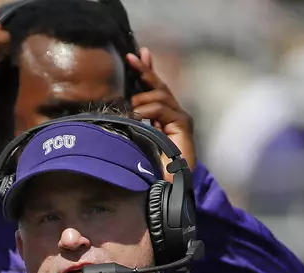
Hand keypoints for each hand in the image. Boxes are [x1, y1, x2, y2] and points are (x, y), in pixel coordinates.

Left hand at [127, 47, 195, 171]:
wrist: (167, 185)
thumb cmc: (149, 167)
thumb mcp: (136, 138)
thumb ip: (132, 122)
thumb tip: (119, 109)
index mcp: (163, 116)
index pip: (154, 89)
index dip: (146, 71)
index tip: (135, 56)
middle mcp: (174, 114)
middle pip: (159, 86)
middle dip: (145, 71)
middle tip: (132, 57)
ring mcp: (180, 118)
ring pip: (160, 96)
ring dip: (142, 99)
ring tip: (131, 108)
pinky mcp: (183, 125)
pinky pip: (163, 109)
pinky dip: (148, 110)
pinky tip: (138, 115)